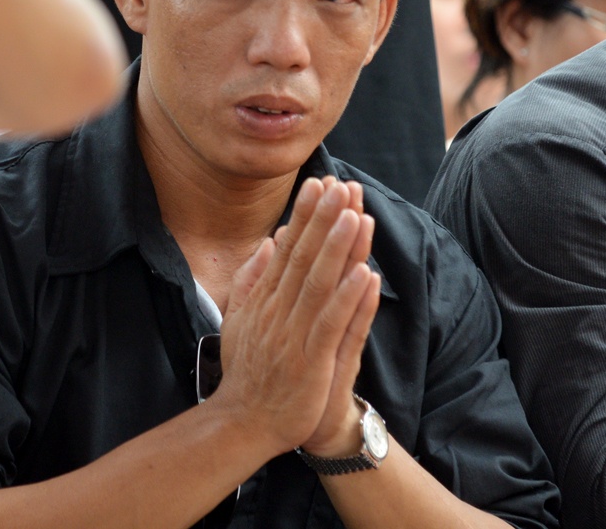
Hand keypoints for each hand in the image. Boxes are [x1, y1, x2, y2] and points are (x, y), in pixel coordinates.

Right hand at [211, 178, 381, 455]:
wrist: (245, 423)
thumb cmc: (249, 372)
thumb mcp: (241, 319)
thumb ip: (253, 280)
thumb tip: (269, 241)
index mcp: (264, 300)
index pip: (287, 249)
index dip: (305, 216)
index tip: (318, 183)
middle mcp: (277, 311)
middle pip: (304, 258)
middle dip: (323, 220)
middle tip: (341, 185)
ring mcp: (293, 335)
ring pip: (318, 284)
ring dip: (338, 248)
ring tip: (355, 215)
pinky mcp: (310, 361)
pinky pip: (332, 324)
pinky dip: (347, 298)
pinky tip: (364, 274)